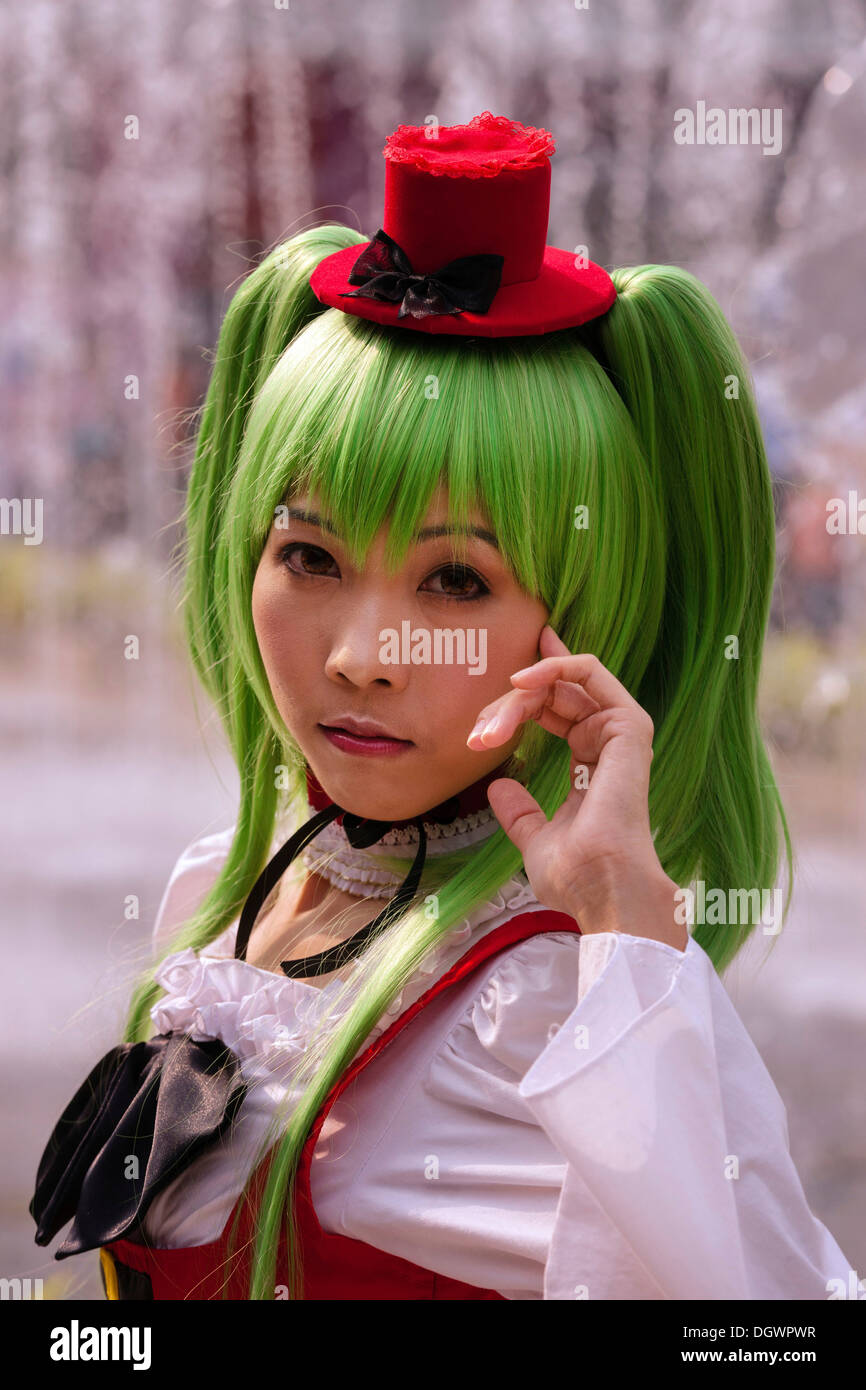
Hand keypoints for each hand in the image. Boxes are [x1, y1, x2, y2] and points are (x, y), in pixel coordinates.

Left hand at [466, 625, 686, 949]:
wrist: (600, 888)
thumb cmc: (576, 875)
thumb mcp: (536, 840)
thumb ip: (520, 813)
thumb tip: (498, 788)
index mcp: (593, 765)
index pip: (563, 707)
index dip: (537, 683)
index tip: (508, 670)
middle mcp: (608, 743)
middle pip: (552, 697)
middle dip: (507, 707)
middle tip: (478, 736)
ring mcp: (620, 731)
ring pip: (562, 683)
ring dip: (520, 695)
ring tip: (490, 727)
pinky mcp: (626, 724)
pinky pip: (589, 672)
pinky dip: (554, 665)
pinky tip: (520, 682)